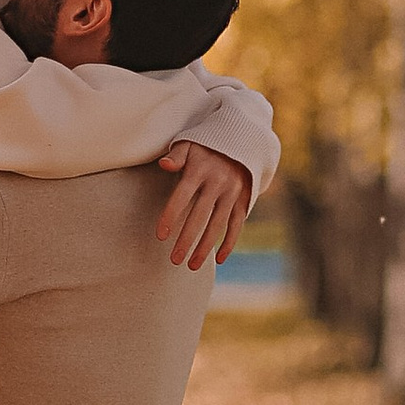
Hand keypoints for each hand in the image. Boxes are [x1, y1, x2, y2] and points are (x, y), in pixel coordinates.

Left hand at [155, 141, 251, 269]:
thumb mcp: (190, 142)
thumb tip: (165, 164)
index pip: (182, 196)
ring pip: (218, 225)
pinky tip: (219, 259)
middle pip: (199, 216)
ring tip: (192, 265)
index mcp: (200, 170)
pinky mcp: (244, 200)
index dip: (171, 216)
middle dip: (186, 240)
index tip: (160, 235)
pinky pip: (237, 225)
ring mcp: (233, 193)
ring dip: (205, 247)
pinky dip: (229, 242)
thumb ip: (176, 155)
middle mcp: (217, 183)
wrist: (243, 138)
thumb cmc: (207, 144)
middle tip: (174, 260)